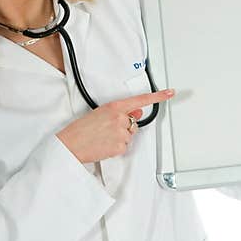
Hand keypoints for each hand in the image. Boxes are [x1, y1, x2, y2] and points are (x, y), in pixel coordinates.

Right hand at [57, 89, 174, 163]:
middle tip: (106, 130)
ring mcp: (121, 133)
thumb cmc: (81, 129)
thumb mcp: (100, 113)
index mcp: (114, 107)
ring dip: (119, 138)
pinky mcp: (120, 147)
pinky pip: (124, 147)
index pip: (140, 100)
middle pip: (134, 124)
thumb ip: (120, 112)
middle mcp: (120, 118)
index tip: (170, 93)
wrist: (70, 144)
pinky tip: (104, 145)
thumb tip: (137, 113)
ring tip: (102, 138)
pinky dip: (116, 148)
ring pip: (129, 136)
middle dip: (124, 128)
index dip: (157, 96)